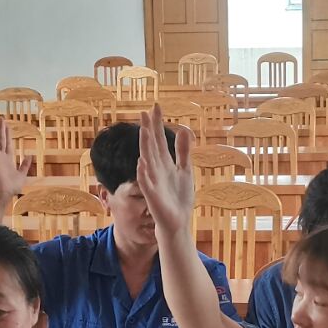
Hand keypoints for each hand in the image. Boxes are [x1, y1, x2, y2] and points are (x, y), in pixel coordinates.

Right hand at [0, 116, 32, 203]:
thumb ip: (25, 164)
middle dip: (0, 128)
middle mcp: (1, 156)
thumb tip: (29, 155)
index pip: (7, 142)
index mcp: (8, 158)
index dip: (7, 133)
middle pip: (0, 139)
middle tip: (0, 118)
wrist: (5, 193)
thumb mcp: (22, 174)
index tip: (6, 125)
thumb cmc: (12, 187)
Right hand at [134, 105, 194, 239]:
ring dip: (145, 146)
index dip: (157, 123)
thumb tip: (183, 130)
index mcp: (164, 163)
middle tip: (145, 112)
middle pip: (151, 146)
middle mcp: (156, 170)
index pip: (159, 139)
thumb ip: (183, 151)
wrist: (177, 222)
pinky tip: (142, 163)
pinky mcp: (153, 197)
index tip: (156, 106)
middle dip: (148, 130)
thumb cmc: (179, 198)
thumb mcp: (185, 170)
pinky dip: (143, 174)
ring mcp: (153, 182)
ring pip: (148, 161)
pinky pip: (146, 184)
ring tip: (144, 131)